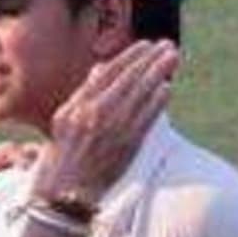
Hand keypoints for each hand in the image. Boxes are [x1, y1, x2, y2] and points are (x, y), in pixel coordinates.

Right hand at [33, 40, 178, 204]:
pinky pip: (146, 117)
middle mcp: (93, 113)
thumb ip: (84, 93)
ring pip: (140, 93)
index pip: (107, 73)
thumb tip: (100, 67)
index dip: (129, 56)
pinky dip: (157, 101)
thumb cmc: (64, 154)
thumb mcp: (65, 120)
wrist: (66, 191)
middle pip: (127, 78)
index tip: (145, 45)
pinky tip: (167, 87)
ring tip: (173, 58)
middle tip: (167, 45)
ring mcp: (111, 129)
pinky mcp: (127, 144)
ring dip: (158, 72)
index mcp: (77, 105)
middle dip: (149, 59)